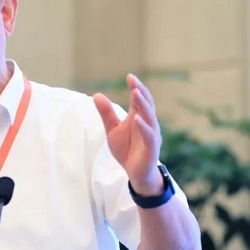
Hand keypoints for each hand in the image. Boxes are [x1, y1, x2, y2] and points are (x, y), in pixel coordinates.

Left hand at [93, 74, 162, 193]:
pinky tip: (137, 119)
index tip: (129, 76)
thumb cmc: (127, 149)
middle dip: (140, 92)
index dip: (136, 87)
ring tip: (135, 93)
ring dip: (143, 105)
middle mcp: (147, 124)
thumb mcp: (112, 129)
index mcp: (138, 117)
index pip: (139, 99)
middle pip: (146, 105)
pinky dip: (143, 127)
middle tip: (133, 81)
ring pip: (149, 117)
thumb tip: (97, 94)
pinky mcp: (151, 148)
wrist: (135, 173)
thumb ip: (106, 113)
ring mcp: (151, 135)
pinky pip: (149, 136)